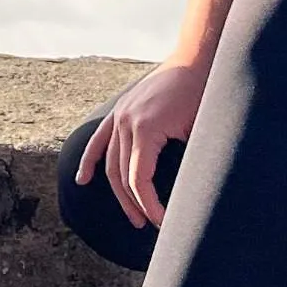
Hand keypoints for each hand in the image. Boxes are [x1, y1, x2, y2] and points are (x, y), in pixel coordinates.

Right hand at [74, 60, 207, 228]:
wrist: (196, 61)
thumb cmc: (203, 96)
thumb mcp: (198, 132)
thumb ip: (186, 161)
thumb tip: (188, 196)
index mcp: (145, 130)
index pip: (139, 180)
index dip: (150, 206)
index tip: (163, 222)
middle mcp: (126, 123)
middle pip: (122, 176)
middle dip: (136, 205)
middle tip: (150, 225)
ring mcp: (120, 116)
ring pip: (110, 163)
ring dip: (119, 192)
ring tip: (134, 216)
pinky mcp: (120, 111)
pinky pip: (99, 140)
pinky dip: (89, 160)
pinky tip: (83, 180)